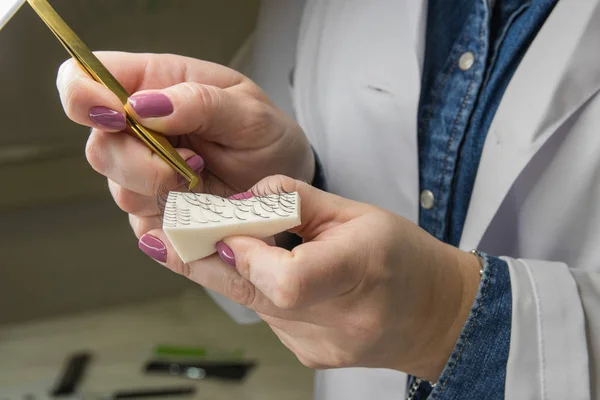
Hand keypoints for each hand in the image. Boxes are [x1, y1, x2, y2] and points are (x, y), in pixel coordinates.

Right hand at [56, 52, 314, 235]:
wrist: (285, 185)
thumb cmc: (266, 136)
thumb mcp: (249, 111)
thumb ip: (199, 102)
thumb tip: (141, 107)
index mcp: (152, 87)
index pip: (84, 80)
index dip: (83, 96)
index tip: (117, 116)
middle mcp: (138, 133)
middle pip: (99, 148)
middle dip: (139, 163)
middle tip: (190, 163)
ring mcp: (145, 177)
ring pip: (121, 192)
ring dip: (165, 192)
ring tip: (207, 181)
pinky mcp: (158, 216)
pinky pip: (149, 229)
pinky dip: (177, 225)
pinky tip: (205, 212)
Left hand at [140, 174, 481, 380]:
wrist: (433, 314)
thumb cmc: (404, 258)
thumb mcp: (358, 212)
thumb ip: (295, 202)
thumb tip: (241, 200)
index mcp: (357, 274)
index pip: (284, 281)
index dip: (245, 253)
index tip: (221, 226)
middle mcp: (335, 321)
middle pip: (248, 294)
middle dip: (198, 259)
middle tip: (159, 232)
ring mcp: (317, 345)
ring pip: (249, 302)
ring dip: (227, 269)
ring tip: (214, 238)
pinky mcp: (305, 353)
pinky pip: (264, 314)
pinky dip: (253, 287)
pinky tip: (263, 268)